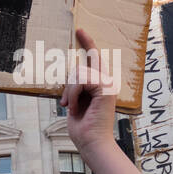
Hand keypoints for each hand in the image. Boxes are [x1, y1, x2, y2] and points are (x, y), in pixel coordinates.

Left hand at [60, 28, 117, 161]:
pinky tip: (73, 108)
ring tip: (70, 108)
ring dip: (69, 92)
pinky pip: (81, 80)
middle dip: (68, 85)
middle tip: (65, 105)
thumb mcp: (74, 102)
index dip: (88, 42)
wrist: (91, 143)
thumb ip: (74, 88)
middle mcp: (106, 82)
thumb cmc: (83, 128)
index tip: (80, 30)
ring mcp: (107, 84)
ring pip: (79, 72)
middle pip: (82, 65)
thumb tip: (69, 79)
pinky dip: (72, 94)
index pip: (95, 58)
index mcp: (100, 84)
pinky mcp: (105, 88)